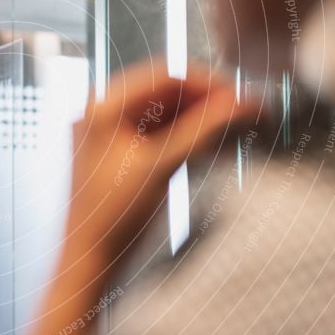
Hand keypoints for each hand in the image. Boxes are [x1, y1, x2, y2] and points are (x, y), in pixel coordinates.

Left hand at [64, 60, 255, 276]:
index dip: (207, 83)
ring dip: (200, 121)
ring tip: (236, 131)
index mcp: (103, 106)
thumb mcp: (162, 166)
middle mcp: (102, 113)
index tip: (240, 95)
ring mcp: (110, 133)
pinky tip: (216, 148)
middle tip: (244, 113)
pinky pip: (158, 135)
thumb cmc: (110, 217)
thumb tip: (240, 102)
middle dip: (207, 103)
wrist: (90, 259)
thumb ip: (203, 130)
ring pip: (166, 114)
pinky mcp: (120, 154)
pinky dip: (186, 139)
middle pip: (166, 92)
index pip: (165, 75)